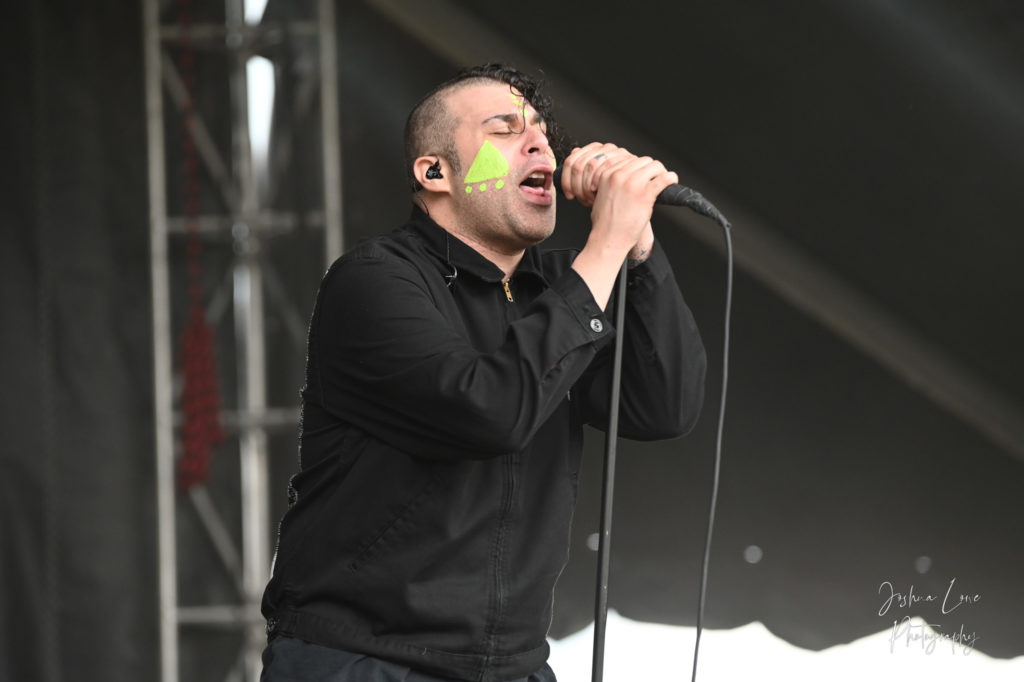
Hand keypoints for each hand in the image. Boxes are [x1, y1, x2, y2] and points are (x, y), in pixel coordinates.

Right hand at [561, 143, 676, 253]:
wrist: (608, 239)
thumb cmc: (605, 223)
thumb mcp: (601, 195)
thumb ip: (613, 182)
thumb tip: (629, 175)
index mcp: (607, 174)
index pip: (630, 159)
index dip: (640, 168)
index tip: (645, 176)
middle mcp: (619, 175)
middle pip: (644, 160)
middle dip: (652, 170)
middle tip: (656, 180)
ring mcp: (632, 184)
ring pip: (655, 166)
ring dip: (661, 173)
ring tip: (663, 183)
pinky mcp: (645, 194)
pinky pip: (664, 178)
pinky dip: (671, 178)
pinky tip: (672, 182)